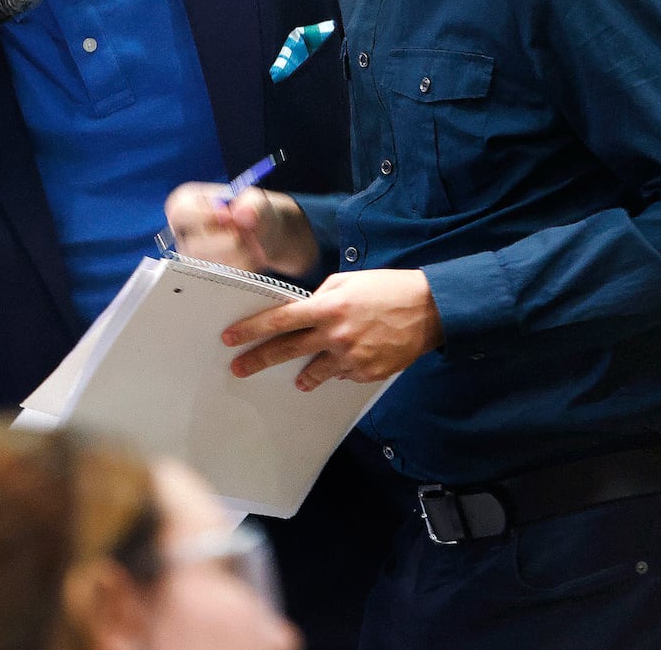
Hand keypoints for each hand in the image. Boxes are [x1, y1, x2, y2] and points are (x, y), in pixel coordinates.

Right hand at [163, 183, 318, 276]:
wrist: (263, 233)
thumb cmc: (252, 211)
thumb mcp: (257, 202)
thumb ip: (253, 204)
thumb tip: (243, 212)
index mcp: (187, 204)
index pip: (179, 212)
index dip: (202, 215)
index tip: (229, 216)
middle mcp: (185, 232)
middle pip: (194, 246)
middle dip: (229, 241)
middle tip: (247, 233)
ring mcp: (193, 256)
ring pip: (210, 264)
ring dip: (240, 255)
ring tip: (253, 242)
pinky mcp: (207, 273)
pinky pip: (224, 277)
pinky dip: (244, 266)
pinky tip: (251, 255)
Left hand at [223, 268, 443, 390]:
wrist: (430, 310)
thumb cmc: (386, 289)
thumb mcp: (347, 281)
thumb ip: (319, 296)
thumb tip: (301, 312)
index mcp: (328, 307)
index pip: (279, 320)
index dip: (251, 330)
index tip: (230, 338)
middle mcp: (336, 335)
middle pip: (287, 351)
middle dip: (258, 360)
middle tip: (238, 368)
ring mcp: (352, 357)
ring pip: (314, 372)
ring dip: (303, 376)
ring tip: (297, 379)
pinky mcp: (368, 373)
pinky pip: (342, 375)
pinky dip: (340, 369)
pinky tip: (348, 360)